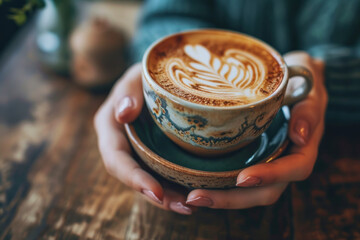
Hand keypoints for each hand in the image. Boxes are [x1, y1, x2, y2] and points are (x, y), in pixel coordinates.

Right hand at [94, 64, 193, 214]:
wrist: (160, 75)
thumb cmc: (146, 72)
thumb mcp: (136, 74)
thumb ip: (127, 91)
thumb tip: (123, 114)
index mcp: (110, 127)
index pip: (116, 159)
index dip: (134, 178)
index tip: (156, 191)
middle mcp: (122, 144)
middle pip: (134, 178)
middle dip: (157, 196)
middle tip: (185, 206)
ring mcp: (139, 151)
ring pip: (151, 181)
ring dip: (170, 198)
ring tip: (193, 206)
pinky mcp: (156, 154)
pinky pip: (164, 174)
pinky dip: (178, 187)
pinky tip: (197, 195)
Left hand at [185, 52, 326, 208]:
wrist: (293, 75)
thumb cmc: (301, 75)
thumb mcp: (309, 79)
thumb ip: (308, 107)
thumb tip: (300, 137)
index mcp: (305, 146)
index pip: (295, 168)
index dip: (271, 176)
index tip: (243, 178)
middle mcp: (286, 160)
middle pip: (266, 191)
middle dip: (233, 198)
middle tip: (197, 197)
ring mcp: (268, 161)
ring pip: (249, 192)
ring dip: (221, 198)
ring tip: (190, 198)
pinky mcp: (251, 158)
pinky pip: (236, 179)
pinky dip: (218, 186)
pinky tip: (192, 186)